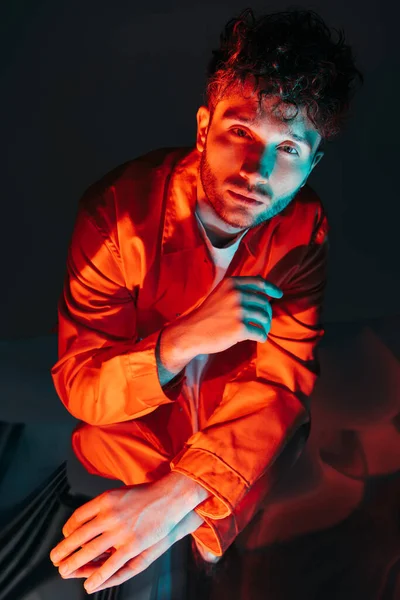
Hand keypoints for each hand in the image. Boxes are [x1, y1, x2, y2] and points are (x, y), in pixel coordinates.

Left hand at [49, 472, 206, 593]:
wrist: (170, 497)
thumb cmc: (147, 494)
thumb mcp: (120, 492)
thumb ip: (104, 504)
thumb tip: (87, 516)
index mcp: (104, 500)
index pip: (77, 517)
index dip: (68, 530)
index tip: (65, 537)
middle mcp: (108, 515)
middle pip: (78, 536)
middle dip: (64, 550)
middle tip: (54, 558)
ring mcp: (119, 531)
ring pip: (89, 552)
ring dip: (74, 564)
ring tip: (64, 571)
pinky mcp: (132, 545)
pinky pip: (109, 565)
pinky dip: (96, 577)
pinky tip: (88, 584)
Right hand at [177, 275, 282, 355]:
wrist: (190, 332)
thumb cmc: (207, 315)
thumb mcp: (219, 294)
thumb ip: (237, 290)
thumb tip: (262, 292)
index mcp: (231, 284)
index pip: (259, 282)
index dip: (272, 288)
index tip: (279, 294)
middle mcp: (236, 295)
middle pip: (264, 303)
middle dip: (266, 314)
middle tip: (264, 322)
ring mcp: (238, 312)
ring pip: (264, 318)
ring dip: (265, 326)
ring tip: (261, 330)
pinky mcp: (239, 329)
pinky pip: (260, 333)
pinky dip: (261, 337)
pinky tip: (258, 338)